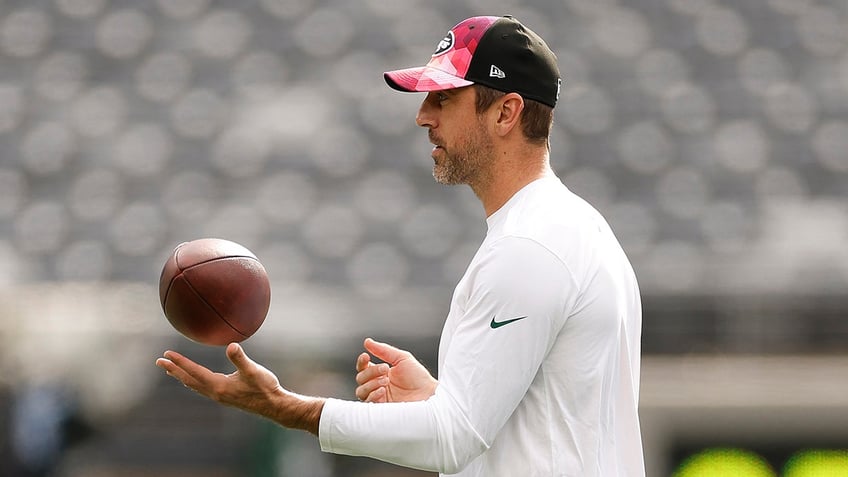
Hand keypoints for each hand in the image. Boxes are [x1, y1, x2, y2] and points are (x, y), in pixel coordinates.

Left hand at [156, 343, 323, 433]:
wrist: (274, 406)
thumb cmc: (265, 387)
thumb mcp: (253, 371)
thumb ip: (241, 359)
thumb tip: (231, 346)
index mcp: (219, 386)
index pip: (194, 372)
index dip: (180, 362)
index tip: (166, 354)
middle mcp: (215, 392)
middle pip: (189, 380)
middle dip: (174, 370)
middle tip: (158, 361)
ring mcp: (219, 396)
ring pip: (194, 385)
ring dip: (181, 376)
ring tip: (171, 370)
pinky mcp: (225, 397)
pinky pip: (202, 388)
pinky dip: (193, 382)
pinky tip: (194, 380)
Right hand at [355, 338, 437, 402]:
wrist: (428, 394)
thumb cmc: (418, 377)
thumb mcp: (401, 358)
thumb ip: (383, 350)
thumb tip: (367, 342)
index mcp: (381, 373)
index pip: (363, 367)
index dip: (361, 362)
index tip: (366, 356)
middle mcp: (377, 385)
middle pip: (360, 378)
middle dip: (370, 372)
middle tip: (385, 369)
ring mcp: (379, 397)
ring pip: (361, 391)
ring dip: (370, 383)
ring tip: (385, 380)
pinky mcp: (380, 408)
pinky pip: (368, 402)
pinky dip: (373, 394)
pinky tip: (383, 390)